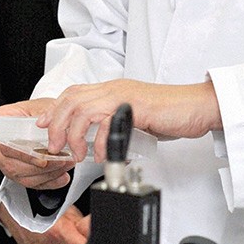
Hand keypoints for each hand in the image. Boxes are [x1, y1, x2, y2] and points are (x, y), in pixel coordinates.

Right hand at [0, 100, 74, 189]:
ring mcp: (3, 158)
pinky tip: (61, 176)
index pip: (6, 145)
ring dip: (47, 175)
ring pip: (21, 176)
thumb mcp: (41, 106)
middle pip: (13, 165)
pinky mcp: (14, 170)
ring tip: (64, 166)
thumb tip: (57, 131)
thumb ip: (46, 118)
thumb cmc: (35, 110)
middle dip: (40, 168)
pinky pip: (28, 182)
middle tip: (60, 162)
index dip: (25, 155)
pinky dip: (48, 182)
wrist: (38, 117)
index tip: (43, 160)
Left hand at [37, 78, 221, 161]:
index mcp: (114, 89)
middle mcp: (115, 88)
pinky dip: (99, 142)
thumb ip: (117, 122)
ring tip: (76, 154)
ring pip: (82, 109)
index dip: (54, 109)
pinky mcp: (135, 107)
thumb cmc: (173, 113)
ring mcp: (124, 96)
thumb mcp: (137, 116)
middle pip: (71, 100)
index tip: (44, 127)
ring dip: (73, 135)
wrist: (199, 106)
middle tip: (56, 147)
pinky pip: (106, 122)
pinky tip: (102, 155)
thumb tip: (101, 140)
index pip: (74, 93)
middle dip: (56, 124)